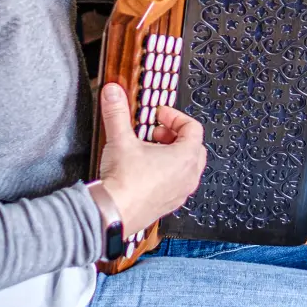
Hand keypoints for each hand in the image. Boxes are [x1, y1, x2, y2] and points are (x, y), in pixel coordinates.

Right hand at [95, 82, 206, 234]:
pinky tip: (145, 171)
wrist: (112, 213)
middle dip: (175, 135)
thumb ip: (117, 112)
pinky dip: (167, 173)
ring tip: (149, 150)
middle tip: (156, 132)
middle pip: (194, 147)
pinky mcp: (169, 204)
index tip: (159, 115)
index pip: (193, 128)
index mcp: (185, 157)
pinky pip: (177, 183)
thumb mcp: (120, 139)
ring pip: (187, 166)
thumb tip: (113, 92)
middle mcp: (188, 176)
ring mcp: (181, 192)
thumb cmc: (124, 183)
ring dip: (172, 154)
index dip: (175, 117)